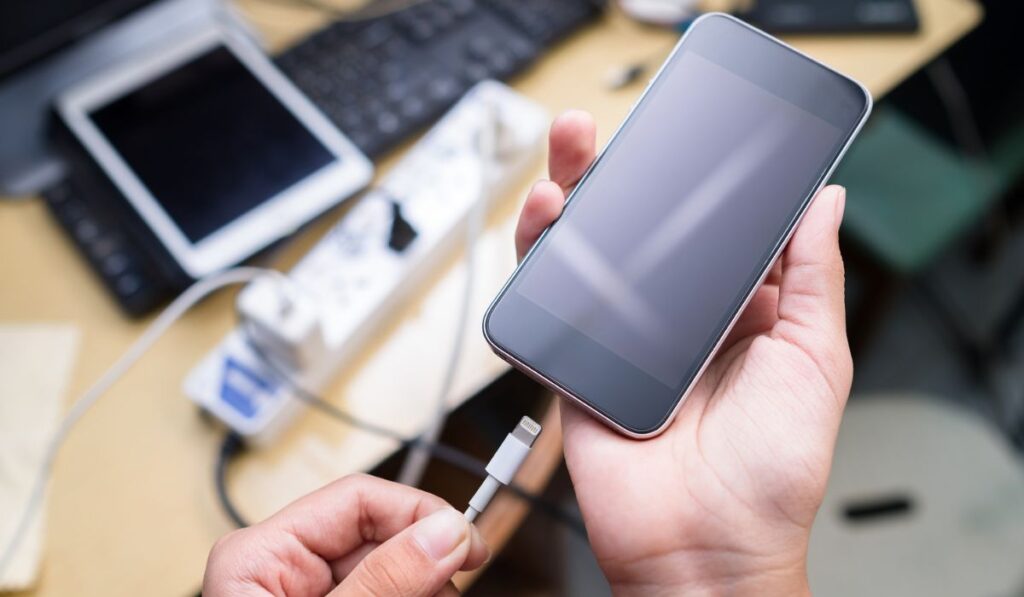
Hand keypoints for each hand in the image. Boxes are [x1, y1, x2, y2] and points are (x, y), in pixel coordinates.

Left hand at [203, 474, 487, 596]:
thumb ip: (384, 581)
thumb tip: (445, 533)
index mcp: (261, 554)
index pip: (359, 498)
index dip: (419, 511)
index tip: (465, 539)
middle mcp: (282, 568)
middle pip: (380, 534)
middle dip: (426, 556)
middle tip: (459, 578)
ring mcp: (307, 594)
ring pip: (390, 566)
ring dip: (424, 582)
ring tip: (440, 594)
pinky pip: (385, 592)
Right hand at [516, 111, 852, 595]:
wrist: (705, 549)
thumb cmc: (771, 475)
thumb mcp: (816, 362)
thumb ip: (815, 278)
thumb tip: (823, 204)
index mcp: (735, 312)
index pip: (705, 227)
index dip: (689, 180)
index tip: (679, 138)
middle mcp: (675, 320)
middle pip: (636, 232)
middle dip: (615, 177)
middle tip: (603, 135)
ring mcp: (622, 341)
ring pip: (586, 258)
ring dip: (570, 204)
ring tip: (566, 161)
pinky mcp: (578, 366)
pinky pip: (551, 306)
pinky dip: (538, 262)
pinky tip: (544, 227)